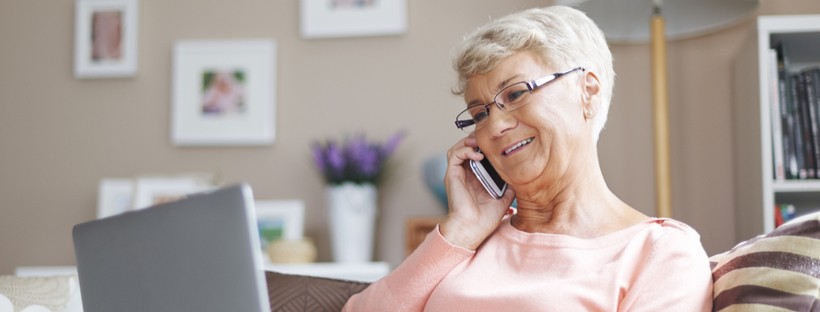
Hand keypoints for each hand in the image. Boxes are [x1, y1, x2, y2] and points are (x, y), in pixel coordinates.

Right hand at [440, 135, 515, 249]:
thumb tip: (522, 172)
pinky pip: (454, 154)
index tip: (500, 142)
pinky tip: (478, 154)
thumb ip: (511, 183)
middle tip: (491, 138)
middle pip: (468, 147)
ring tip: (482, 143)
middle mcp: (466, 173)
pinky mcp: (451, 175)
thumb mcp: (505, 197)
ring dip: (469, 141)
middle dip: (478, 139)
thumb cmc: (486, 218)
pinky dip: (465, 150)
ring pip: (459, 147)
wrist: (473, 229)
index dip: (487, 145)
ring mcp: (458, 173)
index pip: (479, 153)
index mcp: (477, 177)